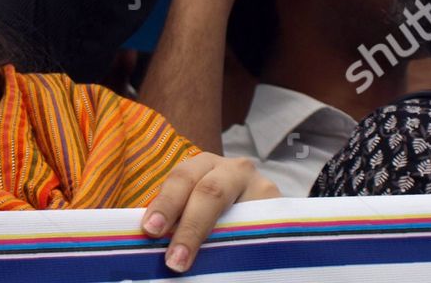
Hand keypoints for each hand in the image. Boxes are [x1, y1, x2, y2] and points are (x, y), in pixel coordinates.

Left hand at [142, 152, 278, 272]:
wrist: (259, 218)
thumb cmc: (215, 215)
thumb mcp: (195, 206)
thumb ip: (177, 221)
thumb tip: (148, 246)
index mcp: (206, 165)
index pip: (183, 178)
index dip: (166, 203)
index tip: (150, 230)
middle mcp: (236, 170)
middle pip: (211, 192)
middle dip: (190, 227)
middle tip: (174, 260)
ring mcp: (263, 188)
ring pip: (240, 212)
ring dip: (220, 242)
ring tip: (199, 266)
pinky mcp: (282, 211)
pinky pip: (264, 229)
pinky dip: (248, 249)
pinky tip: (237, 266)